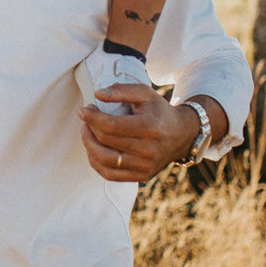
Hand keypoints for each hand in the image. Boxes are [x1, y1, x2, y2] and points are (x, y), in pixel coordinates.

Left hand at [78, 86, 196, 182]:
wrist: (181, 135)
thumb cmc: (159, 111)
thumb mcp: (145, 93)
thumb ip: (121, 90)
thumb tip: (97, 94)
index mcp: (150, 127)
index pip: (111, 125)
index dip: (92, 117)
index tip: (84, 110)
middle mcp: (149, 150)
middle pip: (105, 141)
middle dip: (89, 128)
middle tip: (86, 118)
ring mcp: (145, 166)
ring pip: (104, 160)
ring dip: (89, 145)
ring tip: (87, 132)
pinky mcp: (142, 176)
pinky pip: (110, 174)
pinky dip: (96, 162)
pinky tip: (93, 149)